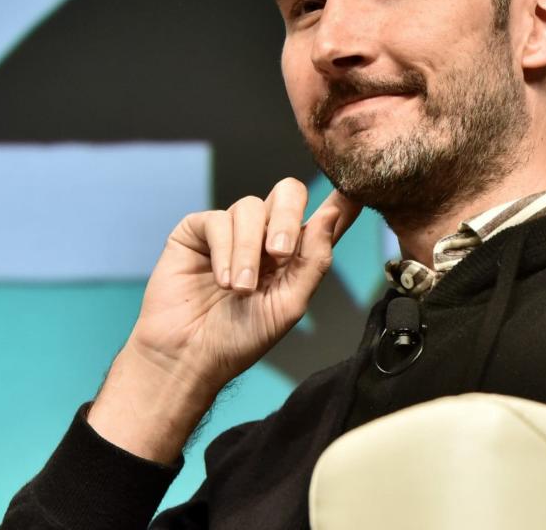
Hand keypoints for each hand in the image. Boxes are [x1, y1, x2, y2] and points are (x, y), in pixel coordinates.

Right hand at [88, 178, 360, 461]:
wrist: (190, 355)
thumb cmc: (240, 337)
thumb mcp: (290, 304)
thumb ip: (314, 261)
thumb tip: (331, 215)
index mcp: (294, 253)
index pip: (323, 218)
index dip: (341, 199)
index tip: (355, 190)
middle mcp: (264, 233)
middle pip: (288, 193)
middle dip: (287, 218)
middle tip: (279, 253)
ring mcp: (231, 229)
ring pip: (251, 207)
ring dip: (248, 251)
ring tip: (241, 288)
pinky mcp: (198, 230)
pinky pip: (218, 219)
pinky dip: (224, 250)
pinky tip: (223, 280)